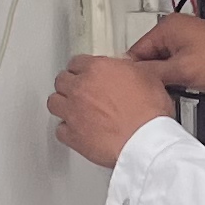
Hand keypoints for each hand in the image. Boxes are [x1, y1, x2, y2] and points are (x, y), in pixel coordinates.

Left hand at [50, 55, 175, 169]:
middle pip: (62, 81)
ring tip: (73, 109)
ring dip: (63, 105)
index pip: (77, 62)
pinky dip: (67, 131)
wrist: (146, 142)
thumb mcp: (149, 77)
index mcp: (97, 69)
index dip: (82, 69)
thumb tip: (127, 67)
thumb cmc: (149, 113)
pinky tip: (76, 131)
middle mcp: (81, 88)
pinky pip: (60, 131)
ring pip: (54, 103)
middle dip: (70, 85)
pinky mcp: (73, 136)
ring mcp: (73, 112)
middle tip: (80, 91)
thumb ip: (130, 69)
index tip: (85, 73)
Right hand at [132, 14, 204, 99]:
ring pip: (167, 65)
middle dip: (154, 76)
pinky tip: (190, 87)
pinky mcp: (202, 55)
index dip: (134, 72)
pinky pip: (182, 69)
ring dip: (170, 79)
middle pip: (151, 58)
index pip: (136, 50)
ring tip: (180, 87)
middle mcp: (179, 30)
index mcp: (168, 26)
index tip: (131, 87)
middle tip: (158, 90)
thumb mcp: (180, 70)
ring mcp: (191, 43)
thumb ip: (152, 73)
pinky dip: (182, 79)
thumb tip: (134, 77)